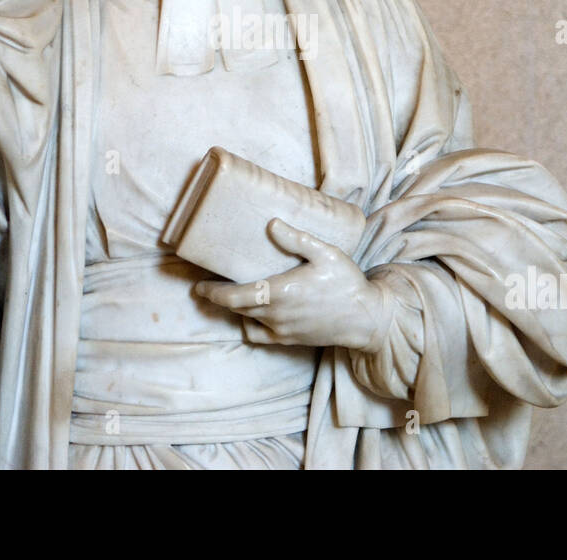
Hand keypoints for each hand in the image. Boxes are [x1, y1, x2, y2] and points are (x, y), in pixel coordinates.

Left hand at [194, 219, 385, 349]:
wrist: (367, 319)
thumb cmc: (347, 284)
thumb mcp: (326, 253)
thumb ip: (297, 239)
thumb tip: (271, 225)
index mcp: (279, 292)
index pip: (233, 297)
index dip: (212, 292)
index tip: (199, 286)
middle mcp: (275, 315)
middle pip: (235, 308)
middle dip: (218, 298)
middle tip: (207, 286)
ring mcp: (282, 330)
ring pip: (247, 321)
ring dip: (234, 310)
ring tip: (228, 296)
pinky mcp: (290, 340)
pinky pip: (260, 335)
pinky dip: (249, 325)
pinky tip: (252, 314)